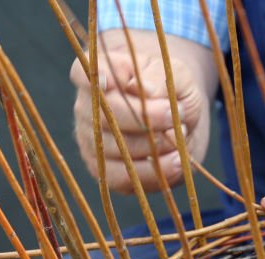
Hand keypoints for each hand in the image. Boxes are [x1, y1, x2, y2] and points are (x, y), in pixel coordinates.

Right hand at [70, 29, 211, 192]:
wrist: (181, 122)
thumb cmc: (173, 91)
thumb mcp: (175, 74)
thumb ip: (159, 78)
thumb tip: (141, 89)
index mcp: (99, 76)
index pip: (83, 74)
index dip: (98, 80)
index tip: (118, 83)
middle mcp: (87, 109)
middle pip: (104, 117)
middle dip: (145, 118)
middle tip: (176, 115)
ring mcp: (93, 142)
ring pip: (115, 150)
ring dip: (154, 148)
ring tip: (181, 138)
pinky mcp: (106, 171)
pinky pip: (122, 178)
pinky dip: (153, 173)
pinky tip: (177, 162)